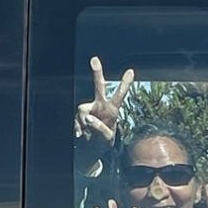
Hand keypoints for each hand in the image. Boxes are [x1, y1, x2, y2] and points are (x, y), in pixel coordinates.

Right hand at [75, 56, 134, 170]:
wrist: (90, 149)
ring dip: (84, 123)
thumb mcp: (106, 138)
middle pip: (98, 86)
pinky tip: (81, 135)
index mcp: (112, 110)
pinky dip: (77, 127)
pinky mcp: (80, 115)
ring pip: (82, 109)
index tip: (131, 71)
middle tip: (94, 59)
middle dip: (97, 72)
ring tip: (88, 134)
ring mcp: (89, 109)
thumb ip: (100, 128)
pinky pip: (76, 118)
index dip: (125, 84)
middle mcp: (100, 105)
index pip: (119, 95)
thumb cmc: (103, 142)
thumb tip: (88, 118)